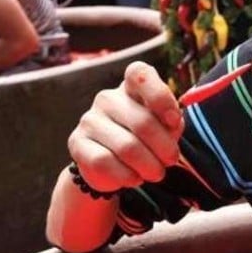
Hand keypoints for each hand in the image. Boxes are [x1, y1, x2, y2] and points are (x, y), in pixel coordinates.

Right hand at [67, 61, 183, 193]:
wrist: (111, 166)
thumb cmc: (146, 139)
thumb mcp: (165, 126)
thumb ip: (171, 120)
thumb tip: (172, 122)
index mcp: (131, 87)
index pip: (140, 74)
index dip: (161, 97)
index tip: (174, 120)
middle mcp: (107, 98)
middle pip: (142, 122)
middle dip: (164, 147)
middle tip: (171, 160)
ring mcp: (89, 120)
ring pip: (127, 147)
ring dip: (149, 166)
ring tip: (156, 173)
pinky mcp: (77, 143)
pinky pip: (105, 163)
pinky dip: (127, 175)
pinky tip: (135, 178)